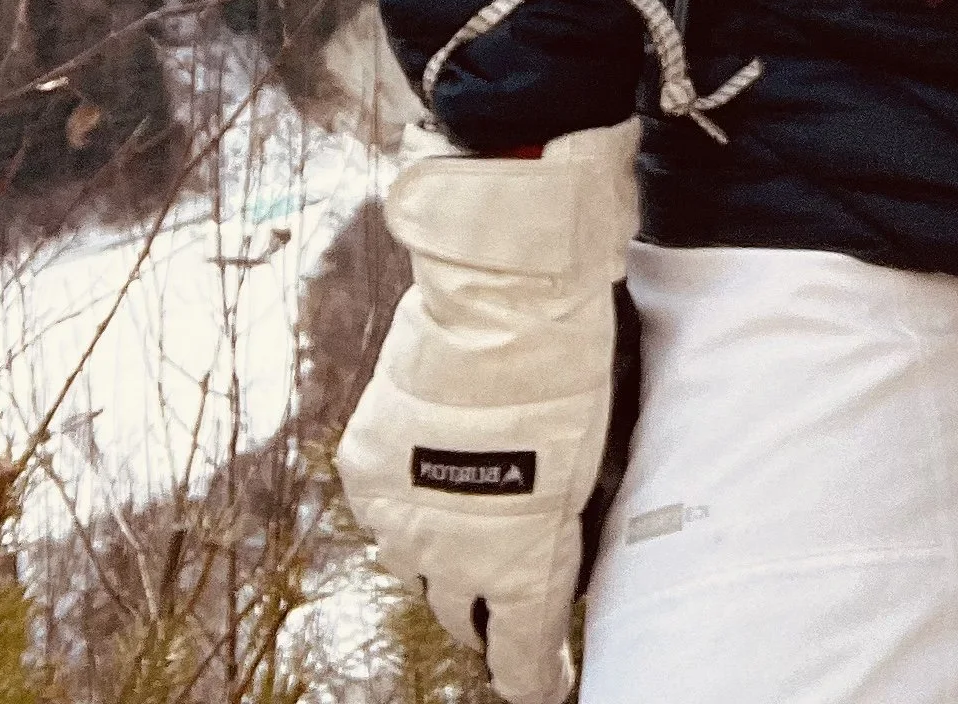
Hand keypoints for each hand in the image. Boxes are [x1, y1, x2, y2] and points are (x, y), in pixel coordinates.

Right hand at [337, 118, 639, 702]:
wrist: (505, 293)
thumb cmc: (571, 370)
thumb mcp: (592, 460)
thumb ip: (561, 522)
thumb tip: (553, 542)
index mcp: (522, 567)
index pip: (523, 660)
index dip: (537, 676)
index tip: (550, 681)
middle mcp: (453, 560)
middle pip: (462, 619)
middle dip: (485, 612)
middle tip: (504, 592)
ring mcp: (400, 515)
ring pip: (415, 566)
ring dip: (440, 553)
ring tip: (465, 521)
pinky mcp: (365, 469)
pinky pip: (384, 509)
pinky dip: (404, 499)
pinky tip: (429, 467)